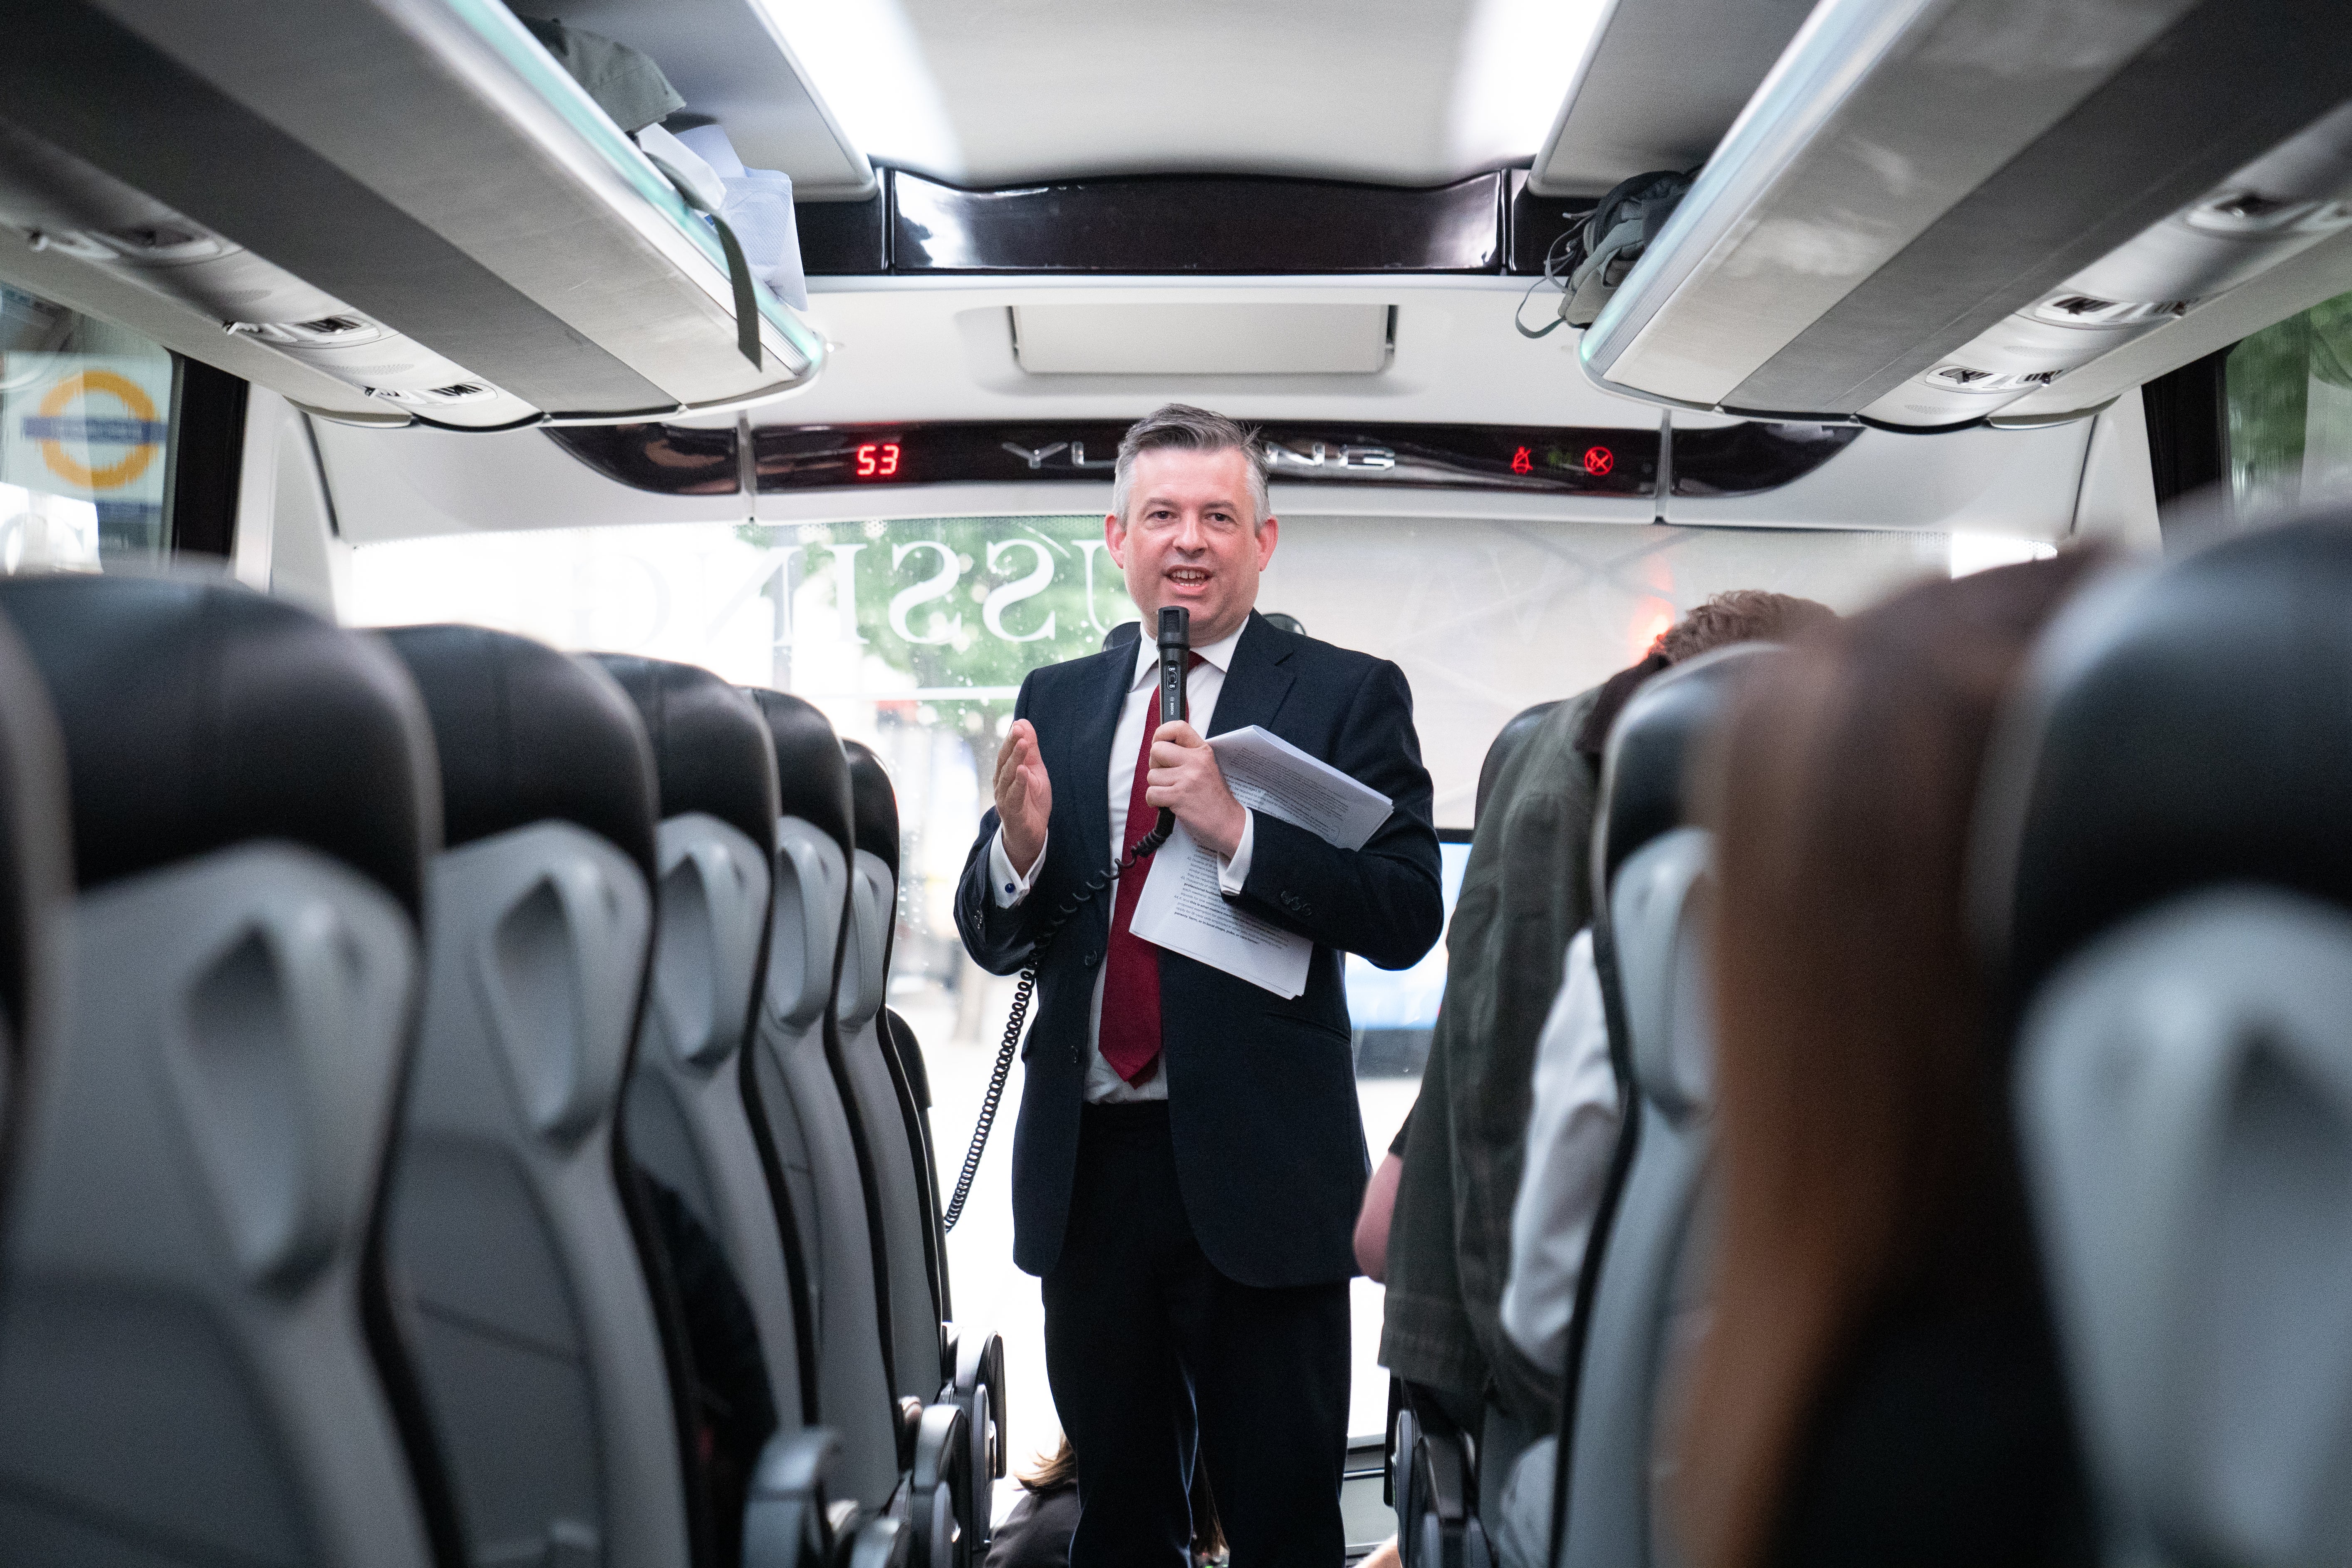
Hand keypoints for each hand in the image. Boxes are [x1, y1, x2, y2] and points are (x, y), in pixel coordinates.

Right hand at [993, 719, 1049, 873]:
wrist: (1030, 834)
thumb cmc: (1031, 800)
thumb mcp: (1035, 771)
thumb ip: (1030, 750)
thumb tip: (1022, 722)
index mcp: (1005, 772)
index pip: (1007, 752)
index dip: (1012, 738)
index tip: (1019, 724)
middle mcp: (1001, 783)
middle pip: (1004, 761)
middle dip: (1011, 744)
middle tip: (1018, 730)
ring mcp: (1004, 797)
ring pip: (1008, 775)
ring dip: (1015, 759)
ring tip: (1023, 744)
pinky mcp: (1011, 812)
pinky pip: (1014, 795)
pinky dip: (1018, 782)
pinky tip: (1023, 771)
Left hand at [1143, 721, 1246, 858]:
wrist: (1228, 823)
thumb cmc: (1214, 798)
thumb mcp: (1207, 767)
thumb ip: (1187, 755)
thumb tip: (1159, 748)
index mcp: (1202, 751)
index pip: (1177, 727)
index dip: (1161, 734)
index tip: (1160, 744)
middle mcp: (1195, 761)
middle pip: (1156, 750)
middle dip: (1156, 765)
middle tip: (1167, 776)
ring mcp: (1187, 779)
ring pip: (1152, 775)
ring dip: (1158, 787)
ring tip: (1173, 793)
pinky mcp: (1178, 797)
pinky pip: (1151, 793)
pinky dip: (1155, 802)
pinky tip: (1169, 804)